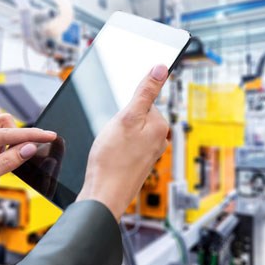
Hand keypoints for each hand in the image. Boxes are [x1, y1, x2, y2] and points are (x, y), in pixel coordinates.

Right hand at [77, 65, 169, 220]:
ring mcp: (150, 153)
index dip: (126, 107)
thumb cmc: (111, 160)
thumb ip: (145, 92)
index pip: (144, 101)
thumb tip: (161, 68)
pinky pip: (127, 146)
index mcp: (161, 126)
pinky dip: (117, 148)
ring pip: (130, 131)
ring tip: (110, 148)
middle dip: (121, 120)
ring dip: (117, 135)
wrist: (103, 195)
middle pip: (137, 115)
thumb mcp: (126, 117)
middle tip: (112, 135)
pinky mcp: (139, 163)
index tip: (119, 121)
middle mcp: (160, 140)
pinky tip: (110, 157)